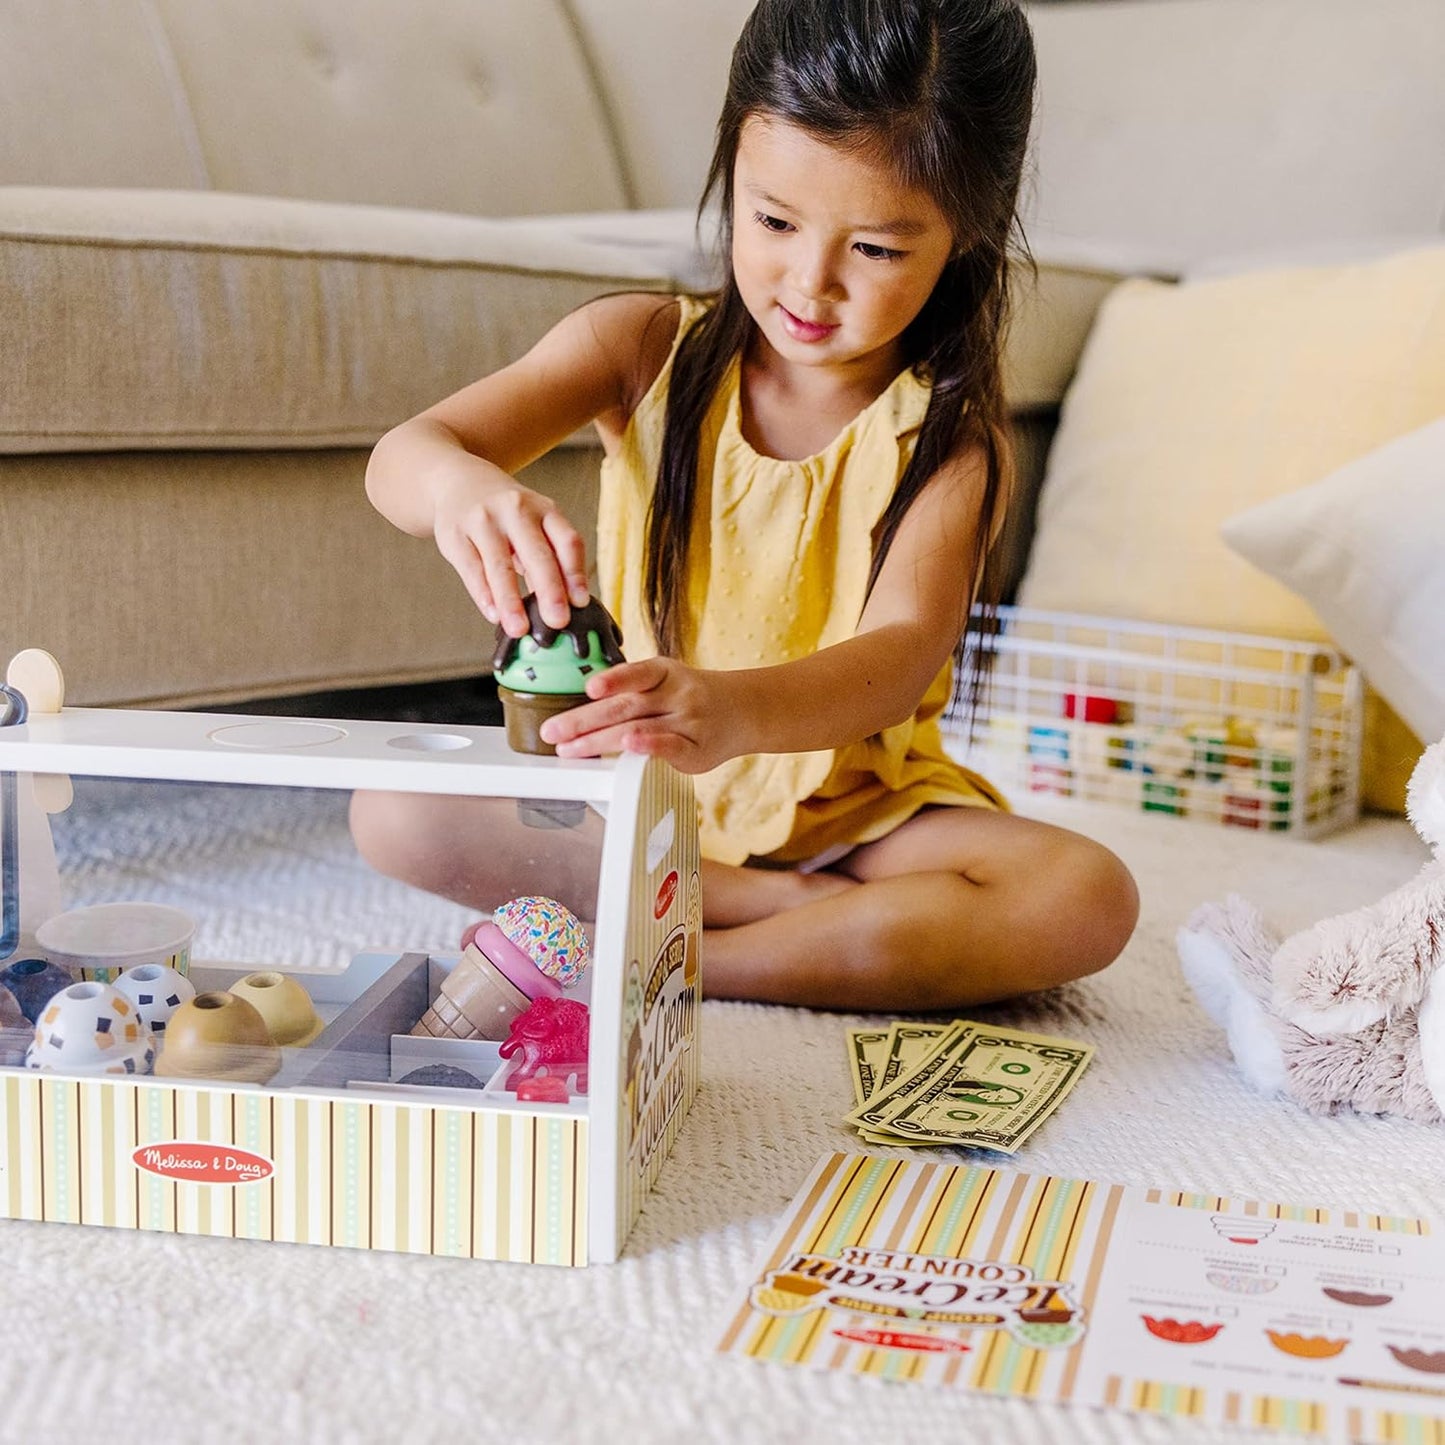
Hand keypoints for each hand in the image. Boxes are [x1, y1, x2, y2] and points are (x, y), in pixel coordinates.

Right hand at [430, 467, 589, 635]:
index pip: (567, 541)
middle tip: (557, 622)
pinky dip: (483, 594)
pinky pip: (471, 568)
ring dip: (511, 601)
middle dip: (549, 591)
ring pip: (500, 565)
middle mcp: (516, 510)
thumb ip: (550, 559)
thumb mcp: (534, 524)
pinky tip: (493, 614)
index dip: (575, 573)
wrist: (459, 482)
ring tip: (519, 629)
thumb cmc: (507, 514)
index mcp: (545, 509)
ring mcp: (483, 520)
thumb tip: (566, 605)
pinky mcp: (455, 534)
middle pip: (537, 554)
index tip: (580, 603)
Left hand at [539, 658, 741, 773]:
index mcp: (665, 672)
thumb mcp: (667, 680)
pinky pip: (670, 747)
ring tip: (571, 749)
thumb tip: (579, 709)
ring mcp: (688, 722)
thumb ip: (631, 690)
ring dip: (600, 740)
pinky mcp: (696, 750)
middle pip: (626, 707)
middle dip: (584, 720)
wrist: (743, 711)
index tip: (589, 688)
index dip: (613, 680)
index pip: (637, 674)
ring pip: (640, 728)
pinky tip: (630, 747)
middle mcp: (677, 694)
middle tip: (552, 732)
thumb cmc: (693, 697)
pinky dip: (649, 746)